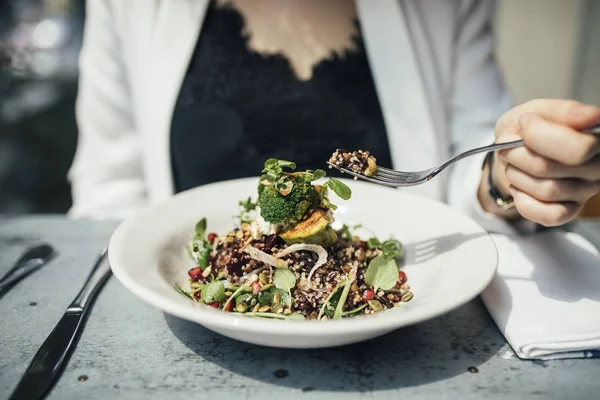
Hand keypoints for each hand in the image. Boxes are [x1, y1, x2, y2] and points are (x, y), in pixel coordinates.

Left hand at [479, 99, 599, 225]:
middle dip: (517, 155)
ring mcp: (586, 190)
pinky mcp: (571, 209)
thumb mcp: (537, 110)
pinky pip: (548, 216)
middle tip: (506, 145)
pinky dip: (524, 201)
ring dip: (516, 175)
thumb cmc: (528, 129)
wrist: (514, 151)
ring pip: (545, 191)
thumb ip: (560, 112)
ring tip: (512, 164)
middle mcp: (598, 166)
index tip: (524, 123)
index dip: (539, 136)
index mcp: (597, 136)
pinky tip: (518, 187)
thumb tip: (590, 117)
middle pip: (551, 169)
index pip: (578, 148)